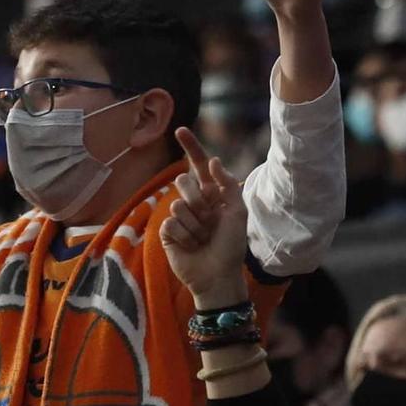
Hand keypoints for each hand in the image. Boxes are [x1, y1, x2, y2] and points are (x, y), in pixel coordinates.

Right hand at [160, 128, 249, 307]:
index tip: (180, 130)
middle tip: (210, 222)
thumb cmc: (231, 246)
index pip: (197, 166)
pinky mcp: (168, 233)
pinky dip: (184, 237)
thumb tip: (213, 160)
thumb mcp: (237, 213)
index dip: (190, 148)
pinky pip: (170, 224)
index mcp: (212, 195)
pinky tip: (191, 247)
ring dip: (195, 226)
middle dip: (198, 202)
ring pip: (178, 206)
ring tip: (203, 239)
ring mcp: (179, 218)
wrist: (218, 276)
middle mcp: (194, 203)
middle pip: (184, 184)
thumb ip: (227, 185)